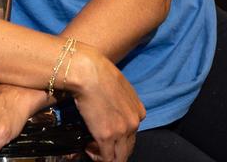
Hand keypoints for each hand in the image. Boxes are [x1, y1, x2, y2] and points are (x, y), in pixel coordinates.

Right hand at [64, 44, 145, 161]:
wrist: (88, 72)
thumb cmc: (99, 73)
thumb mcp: (120, 87)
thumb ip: (122, 102)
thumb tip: (113, 109)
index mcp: (139, 112)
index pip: (132, 135)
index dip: (119, 139)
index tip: (106, 135)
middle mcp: (133, 123)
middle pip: (127, 149)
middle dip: (114, 150)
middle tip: (98, 145)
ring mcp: (121, 132)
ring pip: (119, 157)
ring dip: (105, 155)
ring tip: (92, 147)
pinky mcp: (106, 137)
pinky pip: (106, 158)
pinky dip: (97, 157)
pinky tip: (88, 148)